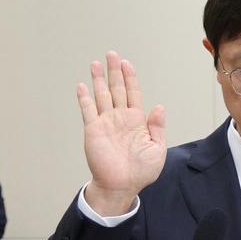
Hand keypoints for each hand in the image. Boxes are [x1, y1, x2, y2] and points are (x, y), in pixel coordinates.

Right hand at [77, 51, 166, 215]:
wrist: (123, 185)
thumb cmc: (142, 170)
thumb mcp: (157, 148)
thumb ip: (157, 126)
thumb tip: (158, 106)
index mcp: (137, 121)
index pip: (133, 93)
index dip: (130, 78)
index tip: (126, 63)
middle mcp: (120, 118)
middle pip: (116, 89)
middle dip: (114, 72)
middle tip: (111, 54)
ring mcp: (106, 122)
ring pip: (101, 95)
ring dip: (98, 79)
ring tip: (95, 63)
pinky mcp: (93, 130)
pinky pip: (88, 110)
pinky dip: (84, 97)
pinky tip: (82, 85)